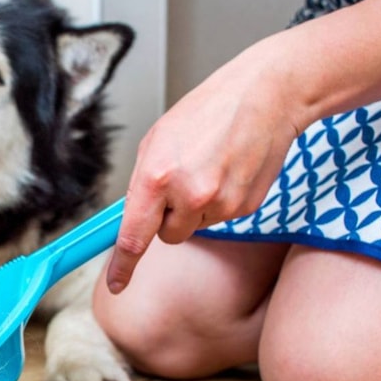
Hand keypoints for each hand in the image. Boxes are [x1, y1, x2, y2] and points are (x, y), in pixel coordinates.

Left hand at [105, 42, 304, 293]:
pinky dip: (221, 201)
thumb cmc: (208, 112)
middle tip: (182, 179)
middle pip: (167, 236)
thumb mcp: (157, 140)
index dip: (122, 266)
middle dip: (169, 217)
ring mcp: (221, 204)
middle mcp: (188, 195)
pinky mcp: (246, 208)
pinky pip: (221, 219)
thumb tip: (133, 219)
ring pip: (195, 227)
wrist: (265, 96)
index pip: (133, 236)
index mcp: (156, 176)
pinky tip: (229, 170)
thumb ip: (142, 184)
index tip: (115, 284)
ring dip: (196, 207)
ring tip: (210, 166)